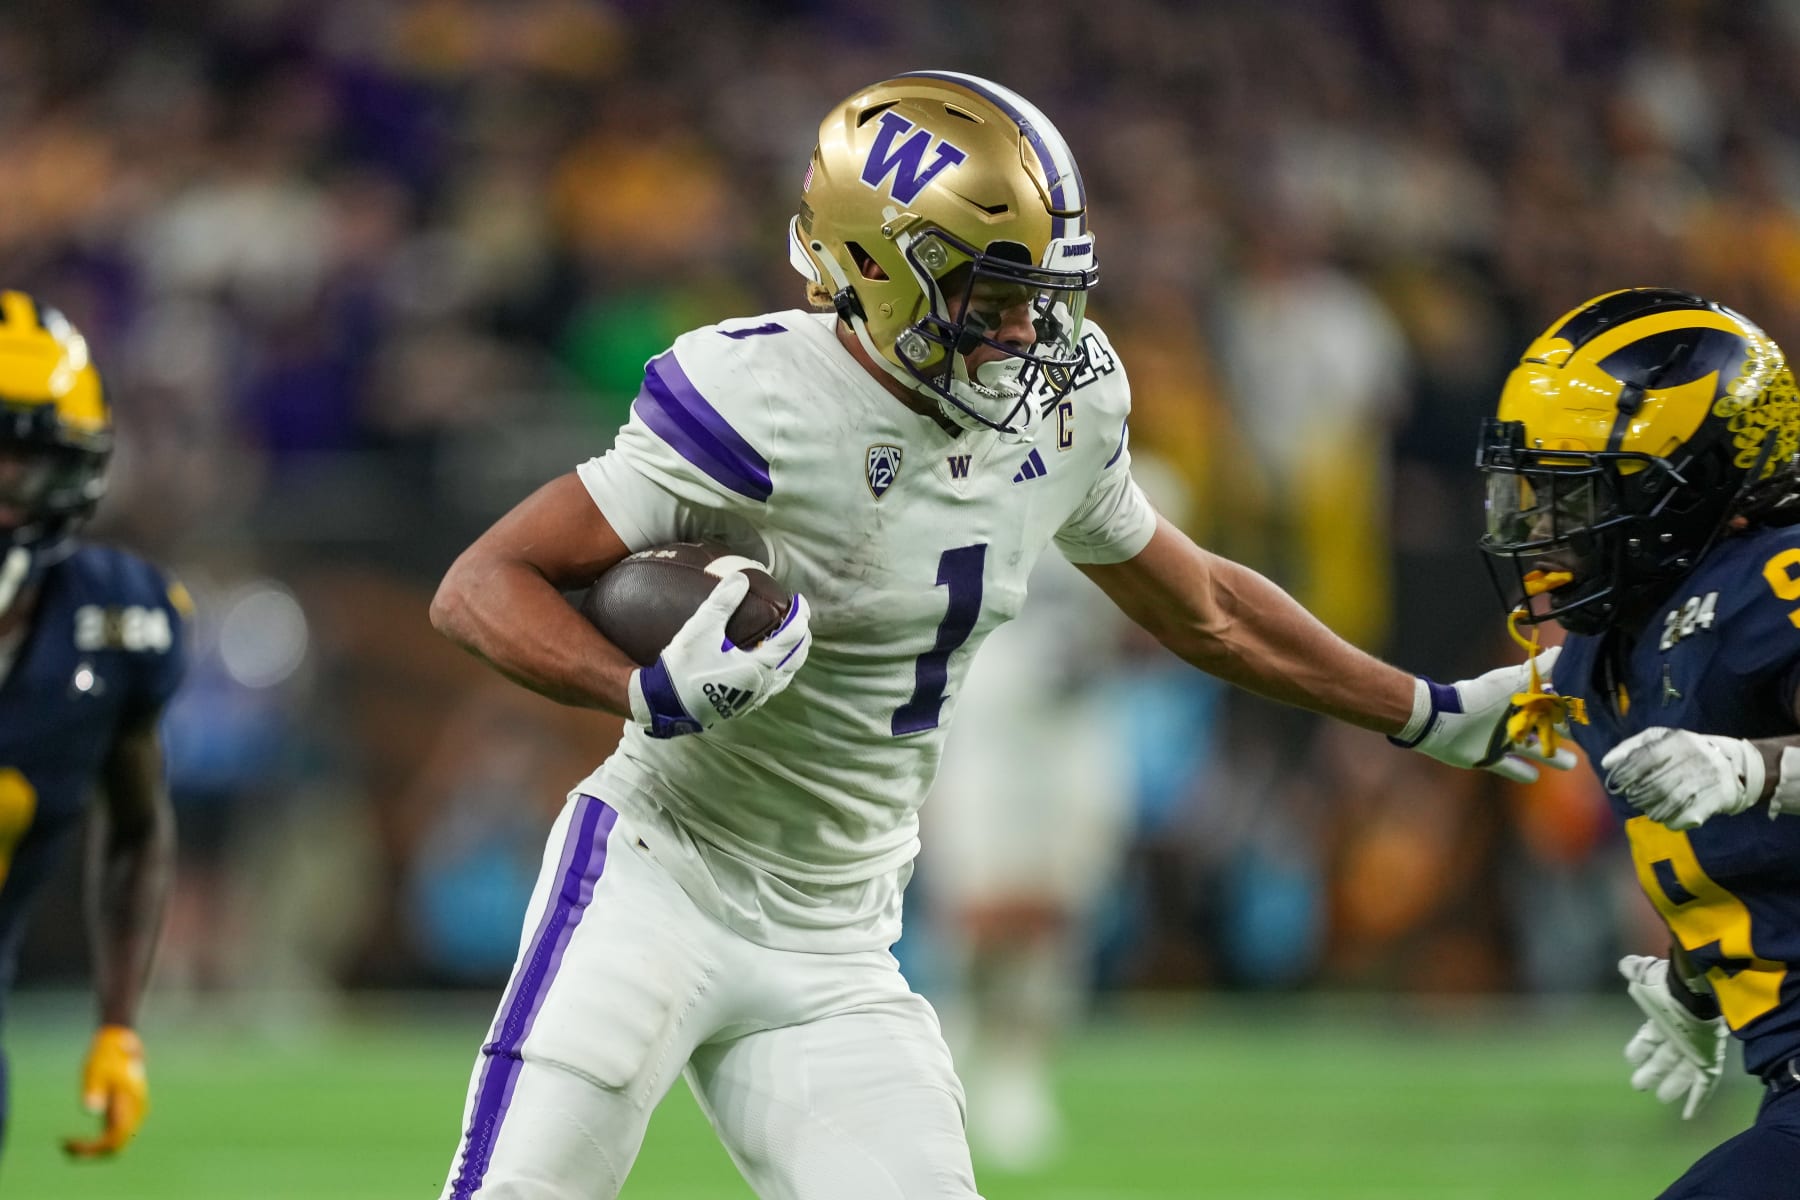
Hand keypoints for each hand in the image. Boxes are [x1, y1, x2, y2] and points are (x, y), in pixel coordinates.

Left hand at [61, 1025, 147, 1157]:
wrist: (121, 1043)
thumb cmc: (105, 1056)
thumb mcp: (95, 1070)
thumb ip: (94, 1089)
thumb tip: (92, 1111)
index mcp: (130, 1103)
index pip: (113, 1138)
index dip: (91, 1147)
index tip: (68, 1141)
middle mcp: (135, 1112)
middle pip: (115, 1147)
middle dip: (90, 1152)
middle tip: (63, 1146)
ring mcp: (132, 1113)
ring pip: (115, 1145)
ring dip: (92, 1150)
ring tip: (66, 1145)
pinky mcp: (124, 1113)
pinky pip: (113, 1137)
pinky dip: (95, 1143)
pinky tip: (75, 1139)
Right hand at [628, 571, 811, 737]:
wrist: (666, 704)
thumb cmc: (685, 666)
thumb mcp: (702, 628)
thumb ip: (723, 601)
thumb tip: (742, 578)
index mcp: (759, 666)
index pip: (792, 637)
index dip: (800, 616)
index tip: (799, 601)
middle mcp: (763, 685)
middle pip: (796, 659)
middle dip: (802, 636)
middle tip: (799, 618)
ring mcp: (754, 698)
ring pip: (785, 676)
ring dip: (791, 656)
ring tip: (787, 639)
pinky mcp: (742, 706)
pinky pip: (771, 687)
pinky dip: (777, 670)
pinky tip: (765, 663)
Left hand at [1393, 648, 1577, 781]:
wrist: (1442, 720)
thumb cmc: (1480, 697)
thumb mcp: (1512, 683)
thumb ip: (1539, 670)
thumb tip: (1564, 650)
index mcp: (1520, 701)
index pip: (1550, 705)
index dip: (1568, 709)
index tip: (1590, 713)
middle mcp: (1513, 720)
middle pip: (1545, 728)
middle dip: (1564, 733)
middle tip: (1587, 740)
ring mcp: (1500, 740)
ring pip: (1533, 749)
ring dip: (1551, 756)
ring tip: (1570, 763)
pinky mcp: (1488, 757)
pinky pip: (1509, 767)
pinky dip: (1521, 771)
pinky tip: (1534, 777)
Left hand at [1602, 727, 1763, 830]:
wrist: (1735, 765)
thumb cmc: (1687, 752)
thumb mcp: (1661, 740)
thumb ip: (1631, 748)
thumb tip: (1607, 764)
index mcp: (1677, 741)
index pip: (1644, 758)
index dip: (1626, 774)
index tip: (1619, 784)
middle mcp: (1694, 758)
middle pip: (1655, 784)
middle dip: (1638, 796)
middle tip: (1634, 798)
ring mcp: (1707, 779)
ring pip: (1669, 803)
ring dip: (1652, 811)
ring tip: (1649, 809)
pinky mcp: (1717, 799)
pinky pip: (1686, 816)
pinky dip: (1671, 821)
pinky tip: (1668, 818)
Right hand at [1619, 955, 1725, 1118]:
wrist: (1696, 992)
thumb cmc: (1668, 985)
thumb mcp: (1647, 975)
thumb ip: (1635, 969)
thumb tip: (1625, 964)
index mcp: (1664, 1020)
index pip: (1649, 1037)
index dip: (1639, 1049)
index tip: (1631, 1058)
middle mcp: (1680, 1037)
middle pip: (1663, 1059)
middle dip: (1651, 1072)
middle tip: (1638, 1085)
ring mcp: (1694, 1050)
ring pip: (1681, 1073)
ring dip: (1672, 1086)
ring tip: (1661, 1097)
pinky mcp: (1708, 1061)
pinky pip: (1702, 1084)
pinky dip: (1695, 1099)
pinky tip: (1687, 1115)